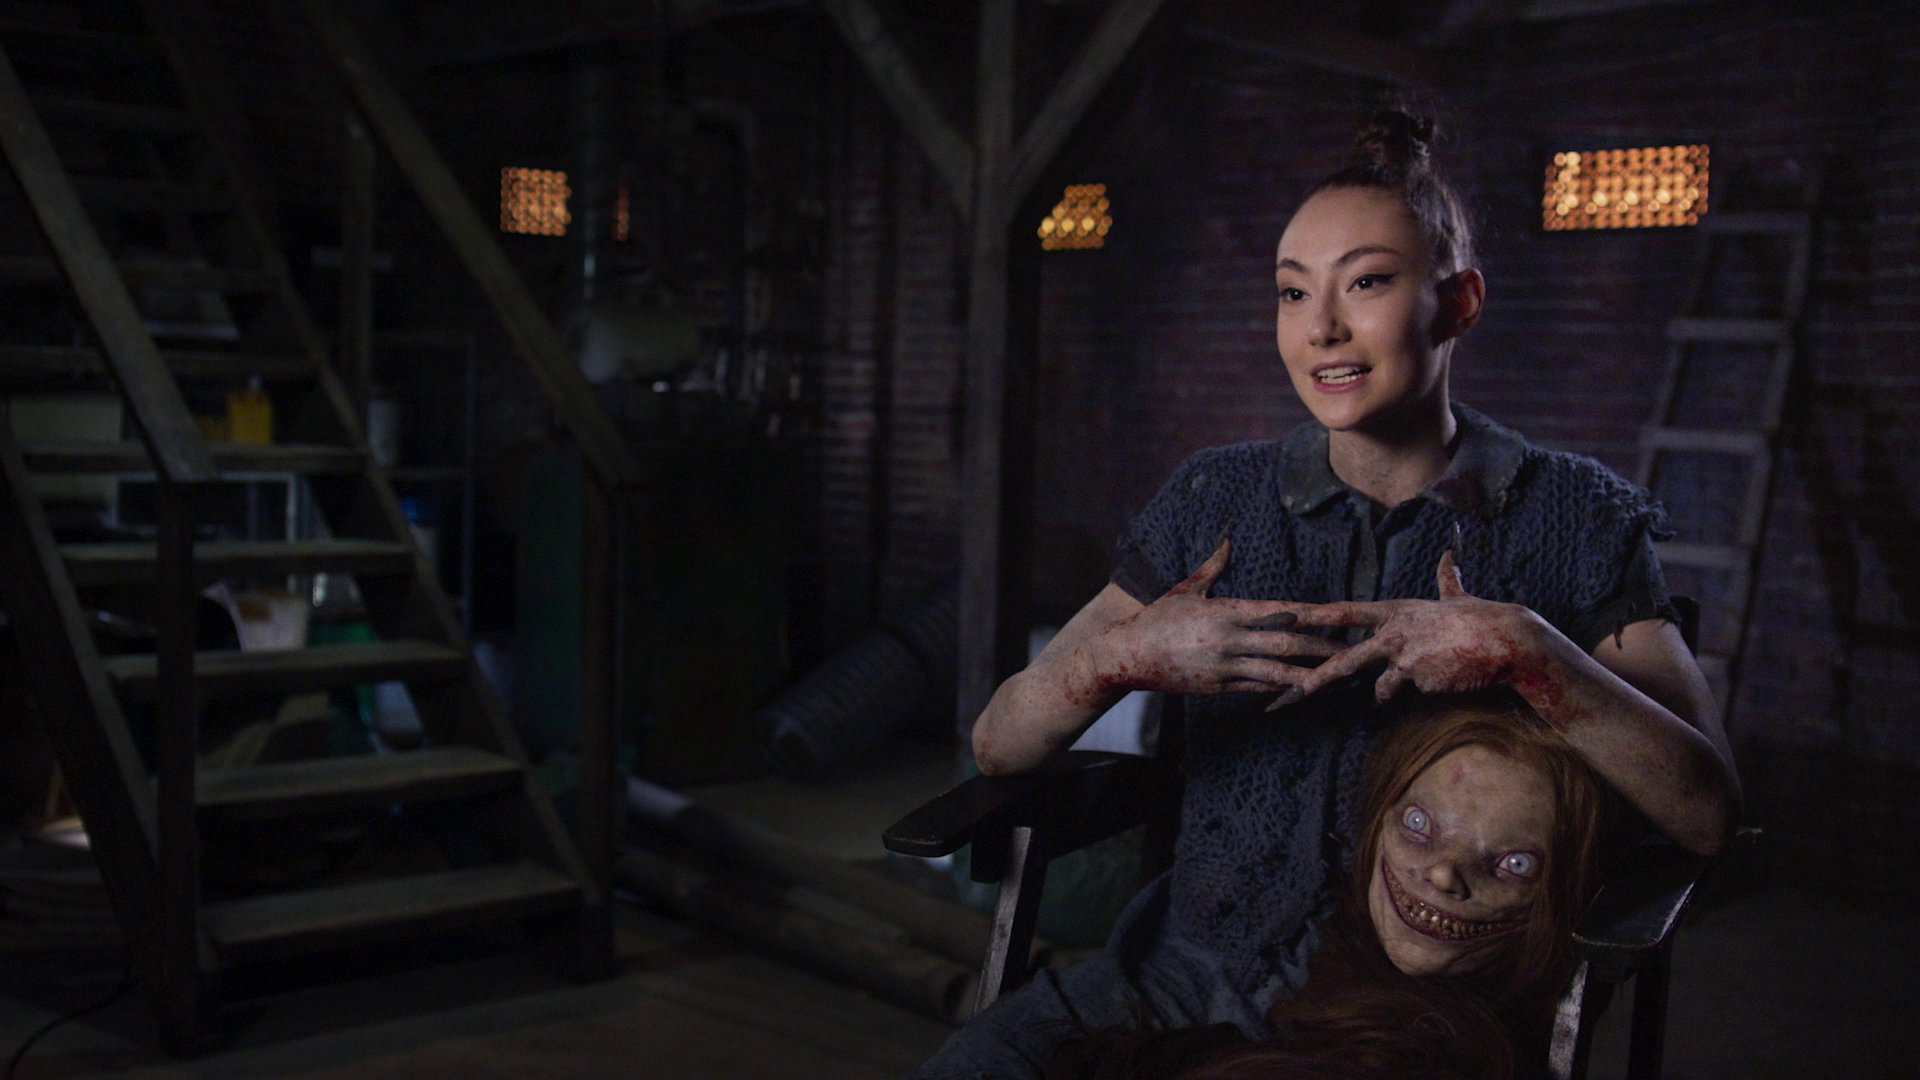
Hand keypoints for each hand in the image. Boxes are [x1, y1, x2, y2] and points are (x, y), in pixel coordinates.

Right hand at [1089, 536, 1341, 698]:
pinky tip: (1306, 689)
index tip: (1343, 613)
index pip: (1282, 612)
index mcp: (1227, 612)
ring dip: (1313, 674)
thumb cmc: (1158, 618)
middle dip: (1326, 646)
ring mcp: (1226, 667)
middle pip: (1289, 644)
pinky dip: (1284, 689)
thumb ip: (1213, 565)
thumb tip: (1228, 539)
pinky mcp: (1219, 688)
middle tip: (1357, 647)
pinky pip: (1259, 689)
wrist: (1128, 656)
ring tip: (1340, 676)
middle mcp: (1231, 640)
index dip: (1317, 614)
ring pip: (1279, 673)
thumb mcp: (1187, 588)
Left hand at [1265, 551, 1550, 708]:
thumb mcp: (1458, 596)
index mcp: (1398, 610)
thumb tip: (1449, 554)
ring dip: (1381, 692)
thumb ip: (1447, 578)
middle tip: (1290, 692)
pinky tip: (1441, 681)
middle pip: (1345, 658)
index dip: (1316, 616)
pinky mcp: (1417, 678)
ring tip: (1396, 685)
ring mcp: (1403, 655)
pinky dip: (1414, 694)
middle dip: (1316, 677)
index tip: (1287, 619)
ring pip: (1374, 684)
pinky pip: (1405, 693)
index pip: (1347, 613)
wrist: (1507, 640)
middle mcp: (1394, 631)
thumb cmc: (1483, 620)